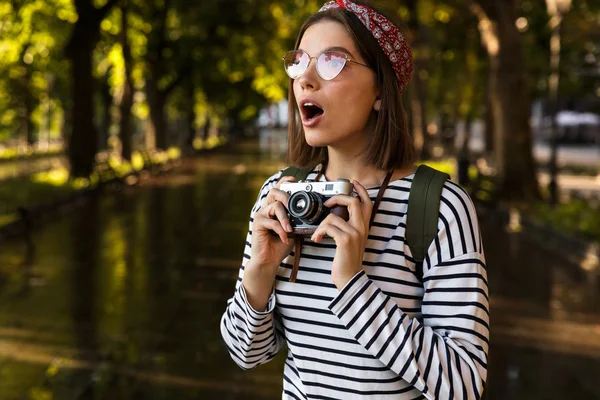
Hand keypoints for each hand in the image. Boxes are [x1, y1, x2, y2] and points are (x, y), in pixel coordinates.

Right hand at [243, 176, 295, 309]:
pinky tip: (285, 238)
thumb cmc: (281, 245)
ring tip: (291, 229)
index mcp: (274, 207)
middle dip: (286, 195)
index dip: (285, 181)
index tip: (294, 179)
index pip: (278, 188)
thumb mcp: (294, 230)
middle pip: (274, 191)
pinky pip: (272, 222)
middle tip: (293, 204)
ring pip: (275, 206)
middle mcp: (266, 208)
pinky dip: (281, 230)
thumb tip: (315, 213)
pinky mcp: (257, 224)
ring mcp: (260, 215)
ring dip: (286, 218)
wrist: (269, 260)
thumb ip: (298, 220)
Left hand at [310, 180, 372, 289]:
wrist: (349, 279)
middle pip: (353, 201)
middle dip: (338, 198)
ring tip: (317, 233)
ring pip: (333, 216)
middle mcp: (362, 228)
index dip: (361, 190)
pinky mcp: (345, 240)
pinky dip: (319, 232)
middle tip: (327, 202)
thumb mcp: (351, 242)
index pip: (367, 203)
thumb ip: (348, 228)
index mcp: (364, 227)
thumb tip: (334, 216)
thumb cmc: (346, 261)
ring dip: (321, 224)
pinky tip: (316, 239)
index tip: (353, 183)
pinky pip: (328, 226)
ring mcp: (354, 233)